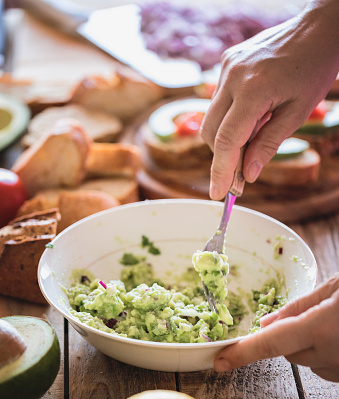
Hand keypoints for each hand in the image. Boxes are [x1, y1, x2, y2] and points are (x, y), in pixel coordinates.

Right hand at [201, 1, 338, 199]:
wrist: (316, 29)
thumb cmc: (313, 69)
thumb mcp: (297, 113)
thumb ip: (268, 145)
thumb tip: (248, 175)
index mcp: (253, 90)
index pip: (227, 141)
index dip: (221, 172)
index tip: (219, 195)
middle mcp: (232, 77)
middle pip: (211, 133)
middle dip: (223, 157)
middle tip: (241, 175)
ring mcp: (226, 68)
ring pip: (211, 119)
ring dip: (226, 139)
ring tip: (252, 140)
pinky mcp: (226, 64)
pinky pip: (218, 102)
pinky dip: (229, 119)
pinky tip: (250, 119)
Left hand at [214, 274, 338, 381]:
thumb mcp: (335, 288)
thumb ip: (299, 306)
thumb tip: (266, 324)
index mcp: (322, 328)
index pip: (271, 343)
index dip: (242, 353)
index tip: (220, 361)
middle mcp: (330, 355)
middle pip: (287, 352)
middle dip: (287, 335)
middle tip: (313, 314)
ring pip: (305, 361)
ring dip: (307, 346)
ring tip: (332, 323)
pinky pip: (323, 368)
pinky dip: (323, 354)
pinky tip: (337, 337)